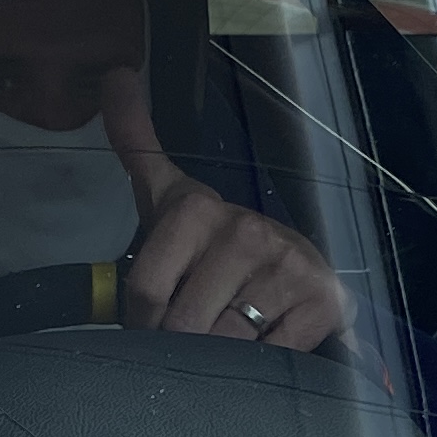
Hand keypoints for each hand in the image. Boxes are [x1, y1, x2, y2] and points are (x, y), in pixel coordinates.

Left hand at [103, 66, 349, 351]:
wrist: (296, 266)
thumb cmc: (216, 241)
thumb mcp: (169, 195)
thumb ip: (135, 143)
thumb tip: (113, 75)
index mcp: (197, 209)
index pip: (145, 294)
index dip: (143, 322)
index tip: (158, 317)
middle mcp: (245, 231)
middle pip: (181, 324)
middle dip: (182, 343)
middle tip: (196, 332)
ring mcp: (287, 267)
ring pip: (225, 346)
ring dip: (221, 357)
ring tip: (230, 336)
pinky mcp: (323, 302)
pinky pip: (271, 356)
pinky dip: (263, 361)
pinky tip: (265, 340)